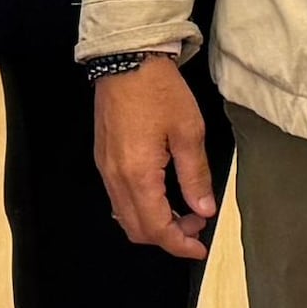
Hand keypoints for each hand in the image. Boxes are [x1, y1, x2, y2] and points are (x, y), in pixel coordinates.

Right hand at [95, 60, 216, 257]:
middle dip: (168, 236)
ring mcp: (105, 169)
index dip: (179, 244)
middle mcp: (115, 178)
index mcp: (138, 174)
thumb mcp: (189, 131)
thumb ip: (195, 175)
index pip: (156, 227)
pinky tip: (162, 194)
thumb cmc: (160, 91)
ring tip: (184, 209)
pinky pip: (118, 198)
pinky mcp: (103, 159)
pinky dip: (141, 207)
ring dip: (153, 222)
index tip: (200, 248)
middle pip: (137, 229)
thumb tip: (202, 209)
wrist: (126, 59)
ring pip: (125, 216)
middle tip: (197, 224)